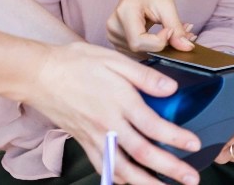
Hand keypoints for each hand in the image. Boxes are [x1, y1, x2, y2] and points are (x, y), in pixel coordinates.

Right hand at [27, 41, 201, 184]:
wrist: (39, 75)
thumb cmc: (77, 64)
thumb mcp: (115, 60)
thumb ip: (145, 77)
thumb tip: (172, 88)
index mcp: (120, 102)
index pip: (154, 126)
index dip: (176, 137)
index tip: (194, 144)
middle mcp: (108, 125)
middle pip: (143, 153)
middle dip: (169, 168)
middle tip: (190, 178)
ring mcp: (94, 137)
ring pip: (123, 168)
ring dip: (146, 182)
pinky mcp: (83, 142)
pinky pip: (104, 167)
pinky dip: (119, 179)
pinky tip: (131, 182)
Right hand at [108, 0, 195, 53]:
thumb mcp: (168, 5)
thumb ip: (176, 28)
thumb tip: (187, 48)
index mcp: (123, 13)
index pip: (138, 42)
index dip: (159, 41)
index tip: (172, 29)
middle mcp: (114, 26)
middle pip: (140, 49)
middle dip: (165, 45)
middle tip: (186, 33)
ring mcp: (114, 34)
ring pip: (141, 52)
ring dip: (163, 46)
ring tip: (177, 31)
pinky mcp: (119, 40)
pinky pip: (139, 50)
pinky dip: (156, 46)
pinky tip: (167, 34)